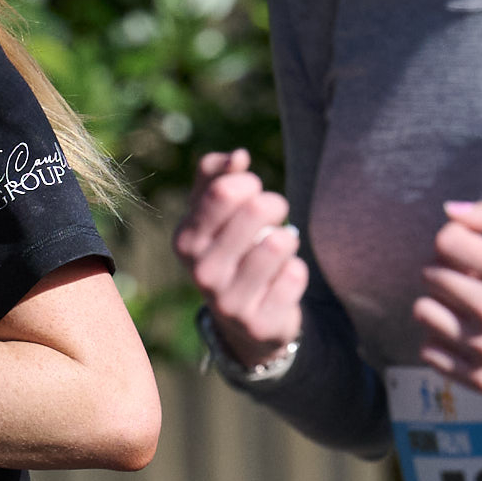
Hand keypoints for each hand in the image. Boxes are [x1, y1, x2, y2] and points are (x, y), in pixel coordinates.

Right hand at [179, 148, 309, 372]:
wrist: (244, 320)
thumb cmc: (231, 251)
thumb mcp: (212, 215)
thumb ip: (216, 176)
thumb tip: (238, 157)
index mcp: (185, 241)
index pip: (224, 191)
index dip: (249, 184)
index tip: (252, 193)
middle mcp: (201, 273)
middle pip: (256, 210)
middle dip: (274, 204)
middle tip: (273, 215)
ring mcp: (228, 303)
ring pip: (279, 242)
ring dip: (287, 239)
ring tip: (278, 248)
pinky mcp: (259, 323)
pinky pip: (296, 274)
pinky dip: (296, 271)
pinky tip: (281, 281)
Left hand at [410, 195, 481, 393]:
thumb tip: (449, 211)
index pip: (446, 240)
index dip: (457, 238)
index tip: (473, 248)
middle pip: (431, 274)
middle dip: (448, 269)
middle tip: (473, 277)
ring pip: (424, 311)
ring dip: (440, 303)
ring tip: (467, 303)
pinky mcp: (480, 378)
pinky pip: (428, 350)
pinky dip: (442, 339)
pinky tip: (468, 332)